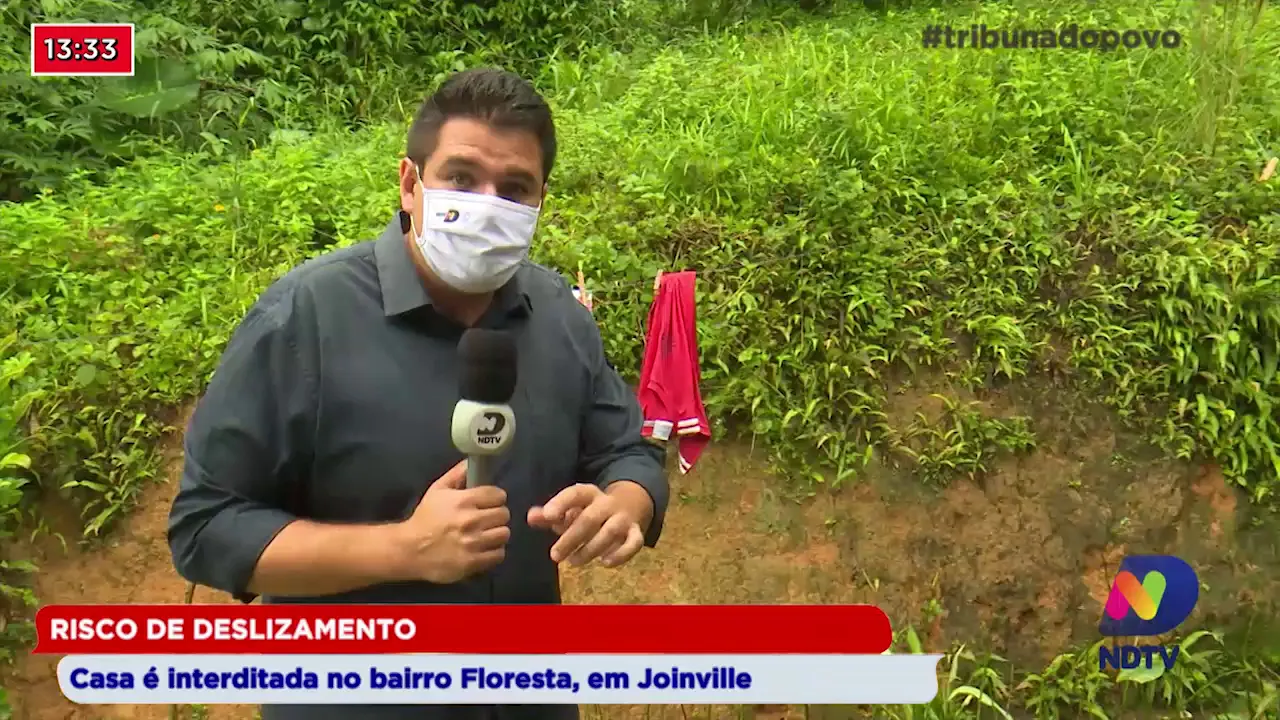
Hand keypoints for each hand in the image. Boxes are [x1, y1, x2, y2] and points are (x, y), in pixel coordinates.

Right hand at [394, 460, 510, 583]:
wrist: (410, 550)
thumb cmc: (425, 518)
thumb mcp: (437, 490)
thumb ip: (457, 474)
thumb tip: (472, 462)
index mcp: (463, 501)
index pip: (498, 495)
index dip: (495, 498)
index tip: (489, 502)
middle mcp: (471, 521)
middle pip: (504, 514)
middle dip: (496, 515)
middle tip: (487, 519)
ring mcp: (473, 543)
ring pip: (504, 534)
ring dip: (497, 533)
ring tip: (486, 534)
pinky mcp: (473, 562)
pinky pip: (499, 554)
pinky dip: (493, 551)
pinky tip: (483, 548)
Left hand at [528, 484, 643, 567]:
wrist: (629, 505)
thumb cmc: (591, 511)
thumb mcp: (571, 509)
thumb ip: (550, 514)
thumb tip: (530, 517)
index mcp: (589, 494)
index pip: (575, 494)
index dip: (561, 503)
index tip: (547, 516)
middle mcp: (607, 504)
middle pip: (590, 518)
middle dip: (572, 538)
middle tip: (554, 556)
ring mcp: (623, 518)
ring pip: (610, 532)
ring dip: (590, 549)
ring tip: (573, 562)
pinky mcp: (635, 533)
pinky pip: (634, 543)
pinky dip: (621, 554)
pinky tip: (605, 563)